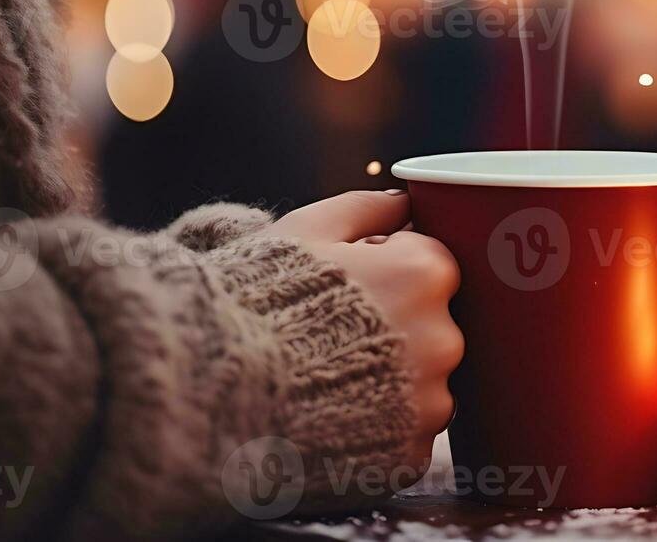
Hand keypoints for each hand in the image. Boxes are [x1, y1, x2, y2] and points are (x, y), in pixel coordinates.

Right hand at [264, 190, 462, 484]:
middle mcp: (446, 338)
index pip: (431, 266)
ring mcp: (431, 403)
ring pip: (425, 385)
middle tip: (331, 337)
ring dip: (392, 382)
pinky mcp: (410, 455)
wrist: (211, 391)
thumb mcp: (305, 230)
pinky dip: (379, 430)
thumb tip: (404, 200)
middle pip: (434, 327)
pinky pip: (407, 436)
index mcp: (427, 274)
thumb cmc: (255, 301)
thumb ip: (367, 208)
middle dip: (395, 328)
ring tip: (325, 380)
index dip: (386, 273)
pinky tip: (333, 418)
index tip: (347, 287)